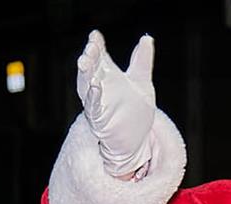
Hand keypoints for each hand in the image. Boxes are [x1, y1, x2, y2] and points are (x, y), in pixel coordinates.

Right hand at [76, 31, 157, 179]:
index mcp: (108, 76)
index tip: (95, 35)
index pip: (100, 57)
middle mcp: (99, 87)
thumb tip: (146, 38)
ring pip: (87, 86)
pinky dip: (93, 97)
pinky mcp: (99, 120)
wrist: (136, 140)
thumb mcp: (142, 83)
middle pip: (91, 69)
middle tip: (91, 46)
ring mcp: (98, 104)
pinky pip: (93, 108)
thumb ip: (142, 61)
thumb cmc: (135, 112)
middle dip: (89, 57)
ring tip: (84, 61)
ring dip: (85, 74)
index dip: (96, 45)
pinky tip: (95, 87)